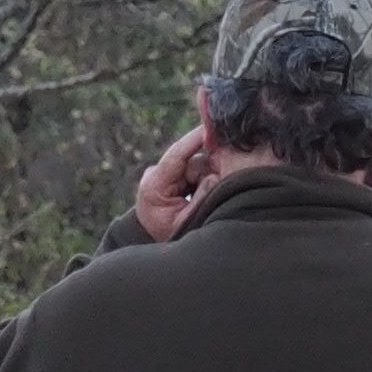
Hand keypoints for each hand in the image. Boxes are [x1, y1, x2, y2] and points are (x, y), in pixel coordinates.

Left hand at [129, 121, 216, 242]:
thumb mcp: (189, 220)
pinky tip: (202, 197)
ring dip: (208, 181)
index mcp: (153, 186)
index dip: (195, 139)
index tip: (213, 127)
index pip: (176, 154)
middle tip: (216, 193)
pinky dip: (205, 181)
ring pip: (199, 166)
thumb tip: (217, 174)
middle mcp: (156, 174)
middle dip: (209, 173)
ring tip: (204, 203)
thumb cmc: (172, 235)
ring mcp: (164, 174)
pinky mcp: (173, 175)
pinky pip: (197, 171)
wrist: (159, 245)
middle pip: (193, 162)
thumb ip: (204, 196)